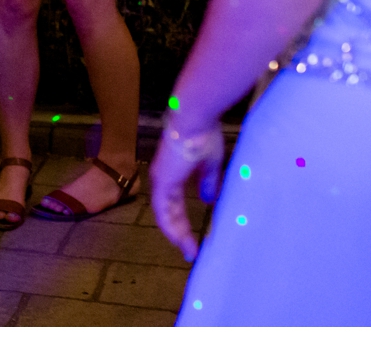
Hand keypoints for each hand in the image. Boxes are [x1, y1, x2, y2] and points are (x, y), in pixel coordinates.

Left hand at [149, 116, 226, 262]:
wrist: (195, 119)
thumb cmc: (203, 135)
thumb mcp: (209, 164)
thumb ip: (207, 182)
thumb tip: (208, 199)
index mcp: (174, 174)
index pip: (176, 204)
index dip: (183, 221)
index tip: (194, 238)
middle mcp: (164, 179)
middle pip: (170, 213)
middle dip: (180, 233)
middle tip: (191, 250)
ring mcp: (161, 181)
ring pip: (165, 215)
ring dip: (176, 234)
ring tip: (189, 251)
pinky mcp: (163, 181)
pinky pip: (163, 210)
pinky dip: (171, 226)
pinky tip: (180, 240)